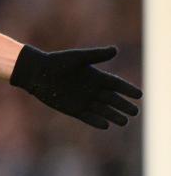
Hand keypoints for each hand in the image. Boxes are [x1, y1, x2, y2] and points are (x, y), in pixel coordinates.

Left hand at [10, 45, 141, 128]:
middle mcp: (92, 89)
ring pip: (103, 110)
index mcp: (95, 76)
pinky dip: (96, 121)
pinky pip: (88, 117)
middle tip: (135, 111)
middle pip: (112, 99)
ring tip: (124, 121)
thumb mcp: (78, 58)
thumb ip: (96, 55)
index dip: (127, 89)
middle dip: (124, 105)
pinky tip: (106, 125)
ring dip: (113, 115)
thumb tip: (115, 50)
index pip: (116, 84)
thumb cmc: (56, 62)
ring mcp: (83, 100)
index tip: (139, 95)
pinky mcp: (73, 109)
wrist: (37, 73)